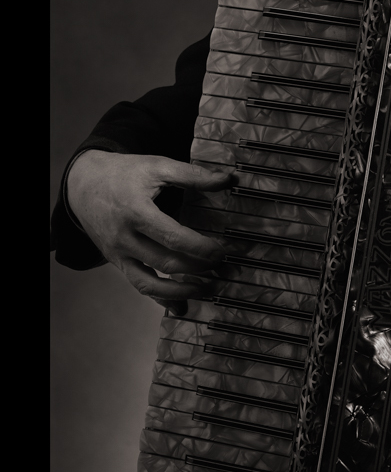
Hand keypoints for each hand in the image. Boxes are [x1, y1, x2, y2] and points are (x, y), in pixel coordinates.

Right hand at [66, 150, 234, 312]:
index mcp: (136, 211)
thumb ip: (193, 175)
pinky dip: (161, 298)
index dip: (200, 248)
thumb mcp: (157, 166)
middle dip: (198, 269)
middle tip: (223, 267)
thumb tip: (226, 179)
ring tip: (207, 289)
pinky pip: (139, 285)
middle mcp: (124, 237)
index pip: (172, 238)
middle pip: (165, 262)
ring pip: (149, 283)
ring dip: (180, 292)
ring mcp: (118, 253)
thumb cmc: (122, 174)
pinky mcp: (117, 262)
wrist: (82, 185)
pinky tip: (181, 305)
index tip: (222, 252)